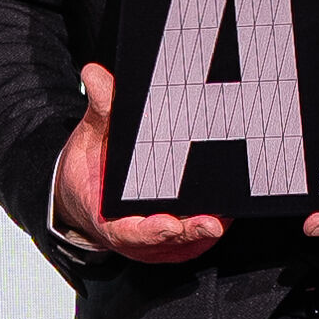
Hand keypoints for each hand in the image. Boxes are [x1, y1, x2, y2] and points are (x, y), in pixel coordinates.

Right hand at [51, 63, 225, 267]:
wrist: (90, 192)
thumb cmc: (92, 169)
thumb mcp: (91, 136)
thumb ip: (101, 109)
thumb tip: (95, 75)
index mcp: (110, 222)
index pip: (131, 233)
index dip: (150, 231)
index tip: (168, 224)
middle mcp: (139, 238)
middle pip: (170, 241)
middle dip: (193, 232)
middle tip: (213, 221)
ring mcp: (162, 243)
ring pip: (191, 241)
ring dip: (209, 228)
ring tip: (228, 210)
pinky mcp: (182, 238)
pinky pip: (202, 234)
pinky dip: (214, 221)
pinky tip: (228, 204)